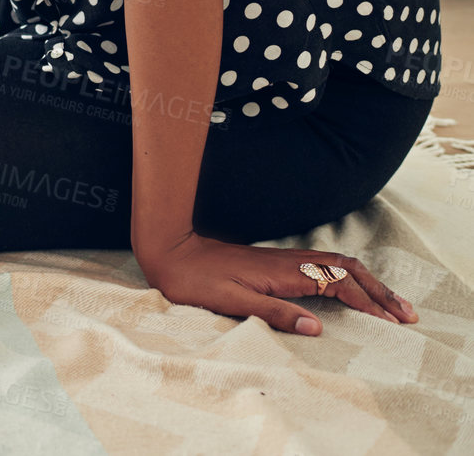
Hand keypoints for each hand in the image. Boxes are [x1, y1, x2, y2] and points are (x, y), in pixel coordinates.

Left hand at [139, 232, 417, 334]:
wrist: (170, 249)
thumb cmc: (194, 279)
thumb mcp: (230, 302)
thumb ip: (273, 313)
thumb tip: (317, 328)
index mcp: (283, 272)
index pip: (338, 284)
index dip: (368, 303)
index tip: (392, 322)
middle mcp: (288, 261)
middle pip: (347, 270)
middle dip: (380, 292)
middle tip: (408, 315)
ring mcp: (283, 259)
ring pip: (337, 265)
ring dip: (368, 283)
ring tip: (391, 304)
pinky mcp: (275, 262)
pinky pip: (323, 265)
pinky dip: (348, 277)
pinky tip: (353, 287)